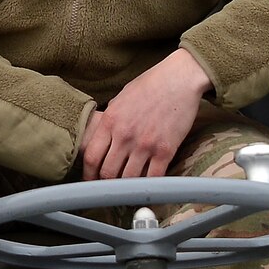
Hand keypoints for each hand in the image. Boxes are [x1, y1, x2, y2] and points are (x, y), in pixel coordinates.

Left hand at [81, 48, 214, 179]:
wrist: (180, 78)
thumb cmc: (151, 84)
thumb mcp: (121, 99)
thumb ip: (110, 120)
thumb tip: (103, 137)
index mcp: (110, 121)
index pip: (91, 157)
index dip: (88, 175)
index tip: (91, 181)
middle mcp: (125, 135)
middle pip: (107, 173)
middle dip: (107, 184)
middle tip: (110, 188)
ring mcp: (145, 144)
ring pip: (129, 180)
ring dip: (127, 188)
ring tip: (128, 190)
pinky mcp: (165, 150)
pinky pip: (153, 178)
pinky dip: (149, 186)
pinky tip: (147, 187)